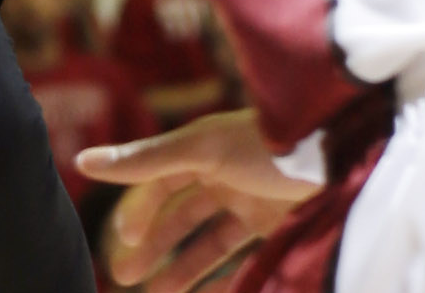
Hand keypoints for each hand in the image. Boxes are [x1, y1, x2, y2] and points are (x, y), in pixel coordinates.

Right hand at [79, 110, 315, 288]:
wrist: (342, 157)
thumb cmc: (267, 146)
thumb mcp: (201, 150)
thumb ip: (144, 161)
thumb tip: (81, 161)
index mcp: (204, 150)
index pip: (160, 181)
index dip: (140, 209)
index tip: (124, 241)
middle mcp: (225, 175)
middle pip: (181, 216)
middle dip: (155, 247)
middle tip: (126, 279)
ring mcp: (254, 203)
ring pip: (210, 243)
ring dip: (184, 269)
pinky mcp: (280, 228)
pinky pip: (246, 261)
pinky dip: (227, 281)